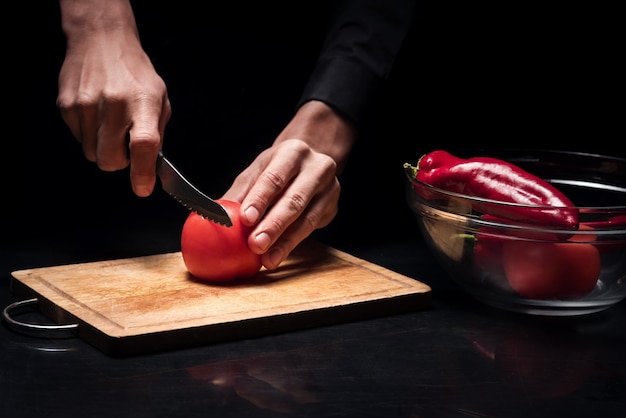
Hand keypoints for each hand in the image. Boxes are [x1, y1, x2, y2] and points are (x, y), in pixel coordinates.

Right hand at [56, 0, 170, 196]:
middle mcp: (114, 104)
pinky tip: (96, 114)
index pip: (143, 145)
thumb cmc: (135, 73)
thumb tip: (150, 167)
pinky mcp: (66, 106)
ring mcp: (86, 105)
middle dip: (120, 162)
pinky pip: (79, 140)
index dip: (142, 172)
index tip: (143, 188)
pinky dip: (89, 135)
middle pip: (110, 160)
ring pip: (92, 155)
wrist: (100, 40)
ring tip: (110, 124)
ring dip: (103, 148)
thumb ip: (156, 132)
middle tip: (126, 146)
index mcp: (143, 102)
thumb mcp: (159, 98)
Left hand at [222, 100, 355, 269]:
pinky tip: (278, 255)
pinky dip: (292, 245)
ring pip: (307, 220)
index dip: (260, 199)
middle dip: (274, 225)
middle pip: (294, 200)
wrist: (311, 164)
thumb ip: (241, 192)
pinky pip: (312, 229)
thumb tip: (217, 214)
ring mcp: (329, 189)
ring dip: (285, 242)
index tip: (246, 219)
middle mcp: (317, 168)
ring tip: (267, 259)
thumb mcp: (259, 170)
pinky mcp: (332, 208)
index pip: (276, 177)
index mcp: (293, 153)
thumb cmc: (279, 168)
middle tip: (256, 245)